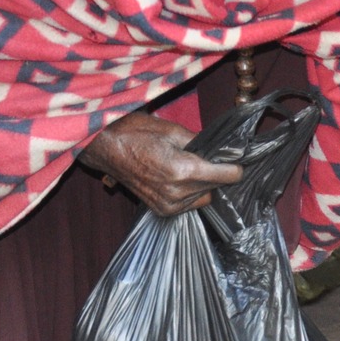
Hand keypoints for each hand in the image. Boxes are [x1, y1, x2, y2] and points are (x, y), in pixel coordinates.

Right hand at [79, 111, 241, 216]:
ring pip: (203, 198)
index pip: (227, 176)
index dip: (234, 166)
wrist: (105, 147)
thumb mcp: (174, 130)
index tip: (234, 159)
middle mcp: (177, 192)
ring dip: (202, 185)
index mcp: (183, 170)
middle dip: (215, 173)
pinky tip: (176, 177)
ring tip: (185, 166)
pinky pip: (188, 204)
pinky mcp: (161, 210)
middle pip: (216, 187)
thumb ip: (203, 143)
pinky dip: (189, 193)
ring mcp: (168, 204)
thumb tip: (224, 151)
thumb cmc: (136, 132)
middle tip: (204, 157)